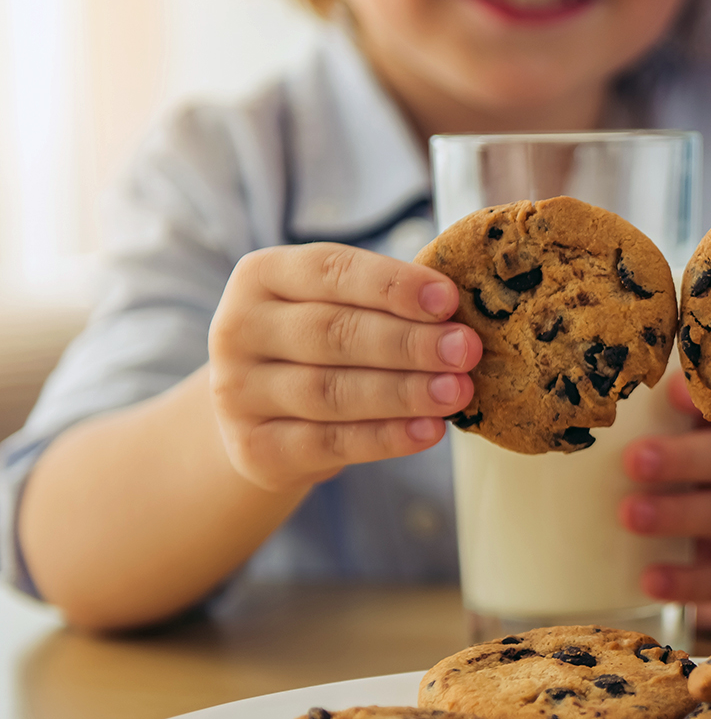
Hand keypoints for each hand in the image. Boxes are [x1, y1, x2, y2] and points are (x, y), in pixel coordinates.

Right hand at [208, 243, 480, 491]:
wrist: (264, 419)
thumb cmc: (321, 348)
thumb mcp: (338, 308)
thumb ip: (385, 303)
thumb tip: (459, 313)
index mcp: (261, 274)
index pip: (330, 270)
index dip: (392, 284)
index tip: (449, 300)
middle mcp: (237, 328)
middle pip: (331, 332)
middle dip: (408, 342)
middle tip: (465, 350)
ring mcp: (238, 392)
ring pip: (330, 392)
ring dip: (403, 392)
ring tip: (457, 392)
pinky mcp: (254, 449)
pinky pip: (328, 443)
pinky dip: (385, 438)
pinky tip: (428, 431)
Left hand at [618, 372, 710, 630]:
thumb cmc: (685, 497)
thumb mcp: (669, 464)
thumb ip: (622, 442)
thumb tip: (539, 434)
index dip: (698, 398)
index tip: (669, 389)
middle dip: (680, 458)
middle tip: (633, 460)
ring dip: (678, 515)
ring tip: (630, 516)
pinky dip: (687, 580)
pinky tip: (650, 581)